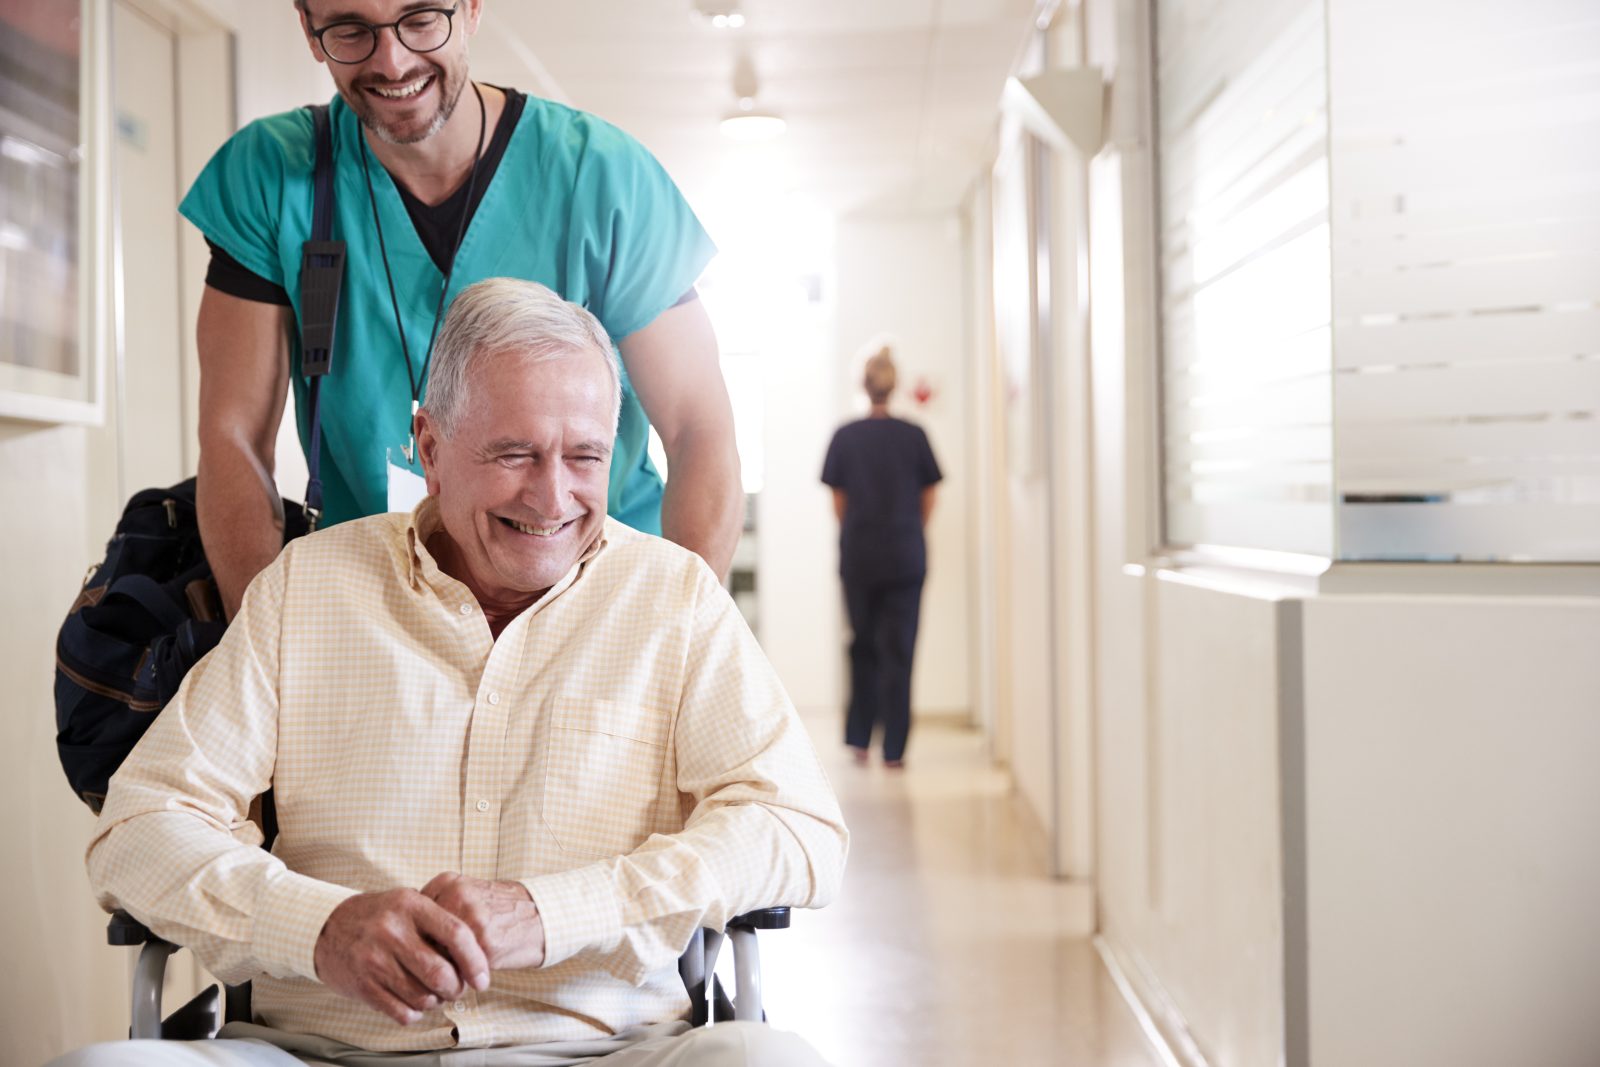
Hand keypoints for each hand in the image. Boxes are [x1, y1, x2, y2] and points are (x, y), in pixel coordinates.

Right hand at [313, 889, 489, 1025]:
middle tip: (456, 988)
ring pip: (423, 996)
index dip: (476, 960)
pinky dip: (415, 1013)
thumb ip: (439, 920)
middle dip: (456, 988)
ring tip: (434, 994)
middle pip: (441, 973)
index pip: (456, 934)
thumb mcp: (408, 903)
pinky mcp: (362, 984)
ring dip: (436, 1001)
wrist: (326, 927)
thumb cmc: (378, 916)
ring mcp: (375, 959)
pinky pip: (401, 1011)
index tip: (483, 978)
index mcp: (411, 905)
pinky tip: (414, 1003)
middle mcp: (393, 931)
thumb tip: (477, 953)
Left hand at [421, 872, 546, 970]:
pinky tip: (469, 979)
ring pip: (436, 958)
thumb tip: (405, 942)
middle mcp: (457, 896)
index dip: (415, 943)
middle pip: (420, 940)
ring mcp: (471, 919)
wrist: (543, 916)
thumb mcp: (467, 895)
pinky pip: (458, 972)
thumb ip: (437, 910)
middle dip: (424, 961)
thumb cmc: (500, 910)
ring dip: (441, 975)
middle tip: (432, 973)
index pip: (410, 920)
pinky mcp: (485, 944)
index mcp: (448, 882)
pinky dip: (460, 981)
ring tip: (450, 980)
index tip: (421, 954)